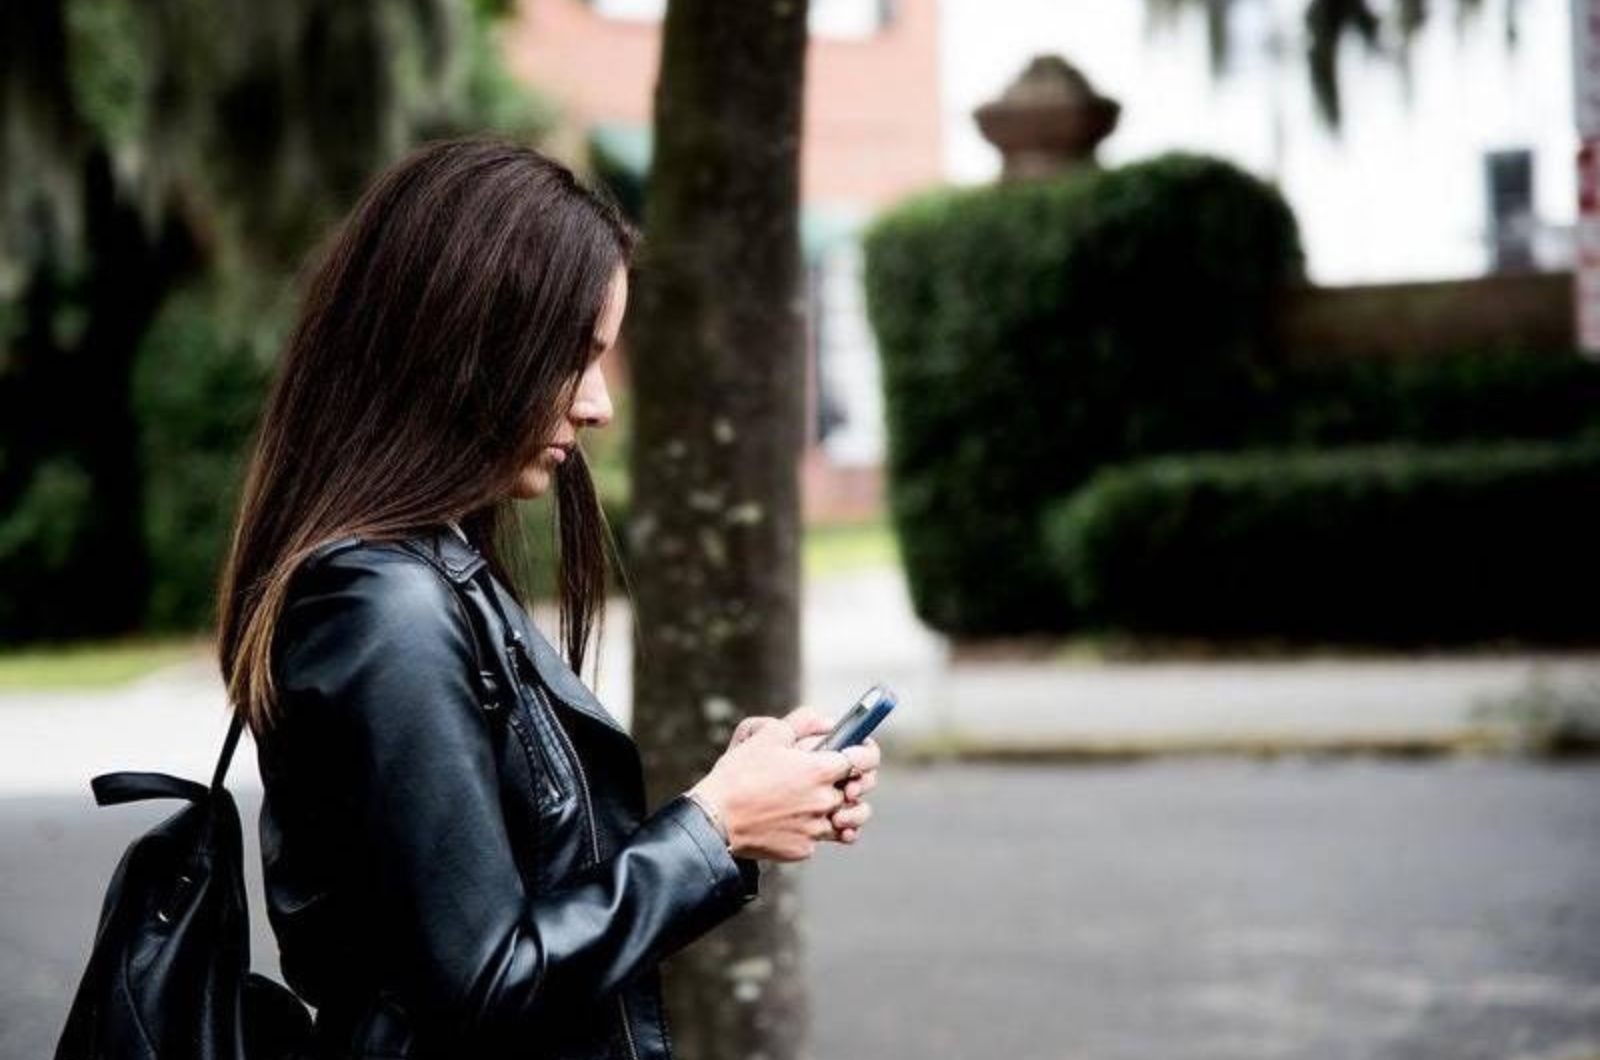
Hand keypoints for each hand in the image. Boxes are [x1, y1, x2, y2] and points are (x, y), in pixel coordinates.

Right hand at [689, 710, 876, 861]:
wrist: (715, 821)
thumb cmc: (739, 775)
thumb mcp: (768, 735)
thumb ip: (803, 722)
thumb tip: (828, 722)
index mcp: (819, 770)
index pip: (865, 760)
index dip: (868, 752)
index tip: (864, 749)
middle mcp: (824, 801)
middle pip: (860, 791)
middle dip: (857, 781)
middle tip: (847, 777)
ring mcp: (815, 829)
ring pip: (848, 820)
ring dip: (846, 811)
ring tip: (835, 804)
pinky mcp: (803, 849)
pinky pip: (820, 838)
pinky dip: (815, 829)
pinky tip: (799, 820)